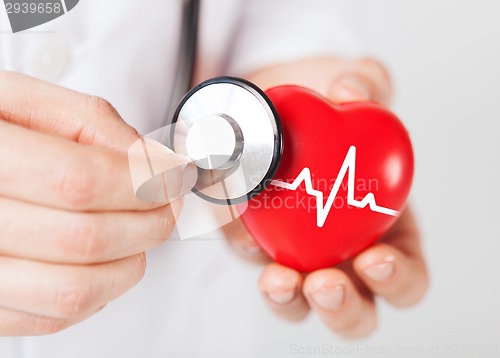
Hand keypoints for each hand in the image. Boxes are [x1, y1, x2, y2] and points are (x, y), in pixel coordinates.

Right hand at [0, 72, 195, 335]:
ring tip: (141, 230)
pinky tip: (106, 257)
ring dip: (132, 261)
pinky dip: (102, 290)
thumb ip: (91, 122)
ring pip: (76, 290)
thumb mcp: (25, 101)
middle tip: (168, 201)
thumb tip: (152, 160)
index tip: (174, 175)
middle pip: (85, 240)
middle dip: (151, 221)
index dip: (142, 182)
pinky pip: (58, 317)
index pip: (78, 182)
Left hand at [223, 57, 427, 338]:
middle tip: (323, 283)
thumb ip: (366, 83)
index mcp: (383, 227)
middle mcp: (339, 249)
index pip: (405, 275)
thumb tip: (351, 89)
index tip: (375, 259)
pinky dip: (242, 245)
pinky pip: (245, 254)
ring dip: (287, 298)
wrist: (272, 98)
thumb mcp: (353, 84)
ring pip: (295, 300)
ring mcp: (292, 249)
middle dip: (342, 307)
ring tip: (277, 279)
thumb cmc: (325, 104)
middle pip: (352, 310)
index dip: (398, 279)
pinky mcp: (249, 237)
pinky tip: (238, 226)